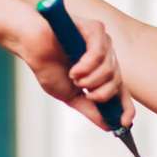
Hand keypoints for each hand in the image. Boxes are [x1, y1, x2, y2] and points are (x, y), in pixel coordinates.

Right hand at [16, 16, 134, 129]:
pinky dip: (87, 65)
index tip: (124, 124)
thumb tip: (109, 126)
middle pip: (118, 82)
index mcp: (101, 73)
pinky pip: (100, 53)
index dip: (126, 109)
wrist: (29, 44)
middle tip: (85, 91)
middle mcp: (106, 57)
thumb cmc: (48, 66)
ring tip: (74, 75)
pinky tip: (75, 69)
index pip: (122, 92)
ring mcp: (102, 43)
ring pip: (110, 69)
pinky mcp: (95, 30)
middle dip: (101, 93)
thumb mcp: (70, 96)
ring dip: (90, 79)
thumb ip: (90, 110)